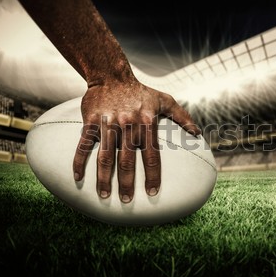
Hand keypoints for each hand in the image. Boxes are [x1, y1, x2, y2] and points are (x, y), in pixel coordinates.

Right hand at [72, 79, 200, 202]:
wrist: (111, 75)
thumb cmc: (141, 91)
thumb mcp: (165, 100)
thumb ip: (182, 117)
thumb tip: (198, 133)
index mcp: (146, 122)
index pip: (152, 155)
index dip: (153, 175)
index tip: (153, 192)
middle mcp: (127, 124)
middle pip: (127, 160)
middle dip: (128, 183)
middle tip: (127, 201)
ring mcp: (108, 123)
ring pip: (105, 156)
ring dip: (104, 178)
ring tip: (105, 195)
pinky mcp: (90, 121)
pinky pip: (83, 145)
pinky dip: (79, 161)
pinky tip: (78, 177)